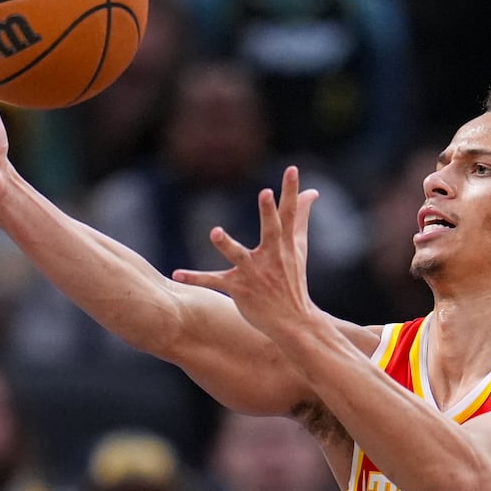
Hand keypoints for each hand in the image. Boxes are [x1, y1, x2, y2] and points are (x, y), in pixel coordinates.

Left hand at [172, 166, 320, 343]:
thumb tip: (312, 193)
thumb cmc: (294, 280)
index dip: (291, 191)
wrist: (293, 321)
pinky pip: (214, 281)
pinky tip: (177, 274)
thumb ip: (301, 217)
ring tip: (216, 233)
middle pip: (271, 230)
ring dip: (227, 244)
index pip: (289, 213)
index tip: (292, 170)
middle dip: (268, 213)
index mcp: (284, 245)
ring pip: (239, 256)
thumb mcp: (299, 247)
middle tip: (265, 193)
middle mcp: (272, 256)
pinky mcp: (239, 288)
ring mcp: (255, 273)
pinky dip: (196, 278)